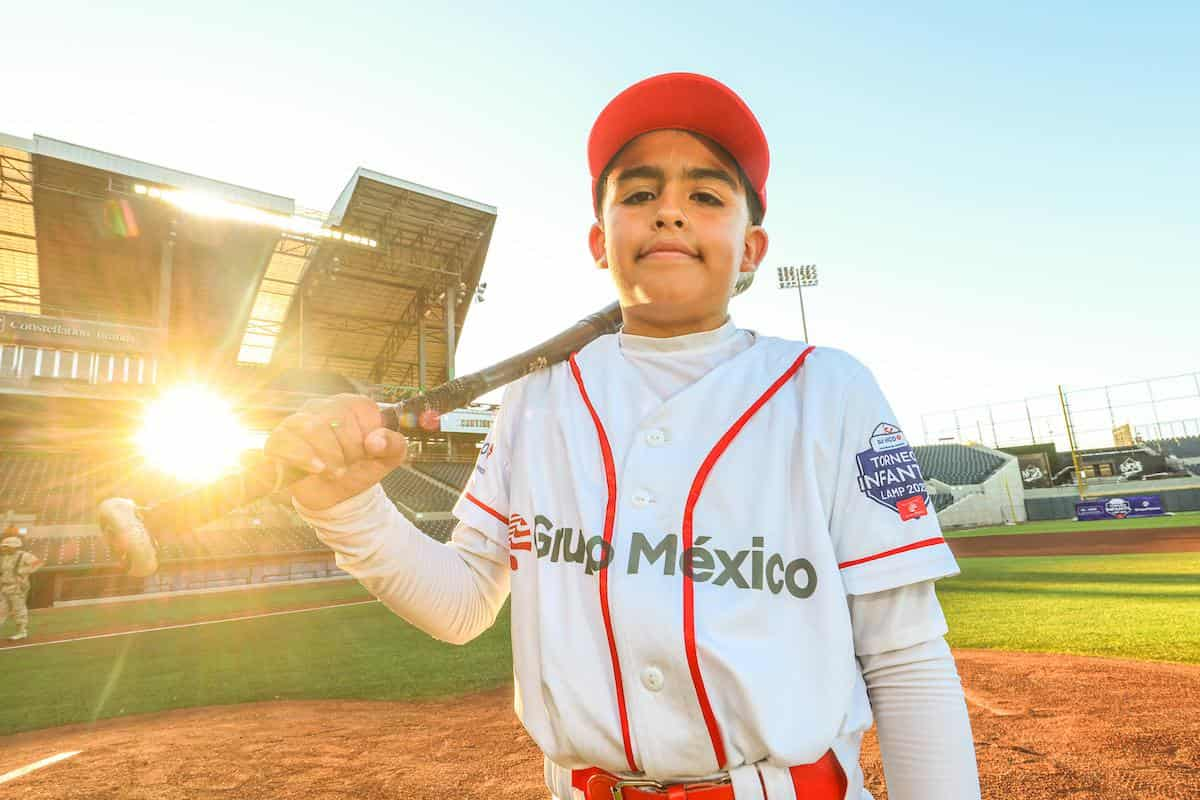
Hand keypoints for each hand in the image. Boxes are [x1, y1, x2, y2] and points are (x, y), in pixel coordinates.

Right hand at [264, 393, 407, 510]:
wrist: (336, 495)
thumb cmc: (361, 468)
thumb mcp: (388, 458)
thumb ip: (393, 444)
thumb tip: (375, 441)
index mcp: (352, 405)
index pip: (359, 408)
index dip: (365, 436)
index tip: (367, 452)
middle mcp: (323, 407)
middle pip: (336, 419)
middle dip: (348, 451)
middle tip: (350, 466)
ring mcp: (298, 421)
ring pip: (312, 427)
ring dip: (329, 456)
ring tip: (336, 472)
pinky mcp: (279, 440)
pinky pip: (285, 441)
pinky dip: (303, 457)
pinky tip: (317, 469)